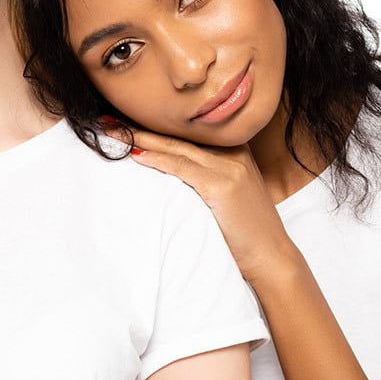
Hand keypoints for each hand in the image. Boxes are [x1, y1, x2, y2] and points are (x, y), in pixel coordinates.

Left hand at [114, 126, 295, 284]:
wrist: (272, 259)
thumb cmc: (246, 232)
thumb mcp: (228, 196)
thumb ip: (208, 178)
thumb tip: (170, 172)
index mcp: (234, 153)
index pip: (186, 135)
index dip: (154, 126)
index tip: (123, 120)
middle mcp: (233, 155)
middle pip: (178, 137)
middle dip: (140, 127)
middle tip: (108, 120)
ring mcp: (230, 168)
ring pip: (176, 147)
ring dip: (140, 138)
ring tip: (111, 132)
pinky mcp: (224, 186)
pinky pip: (182, 167)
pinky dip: (157, 160)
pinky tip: (135, 154)